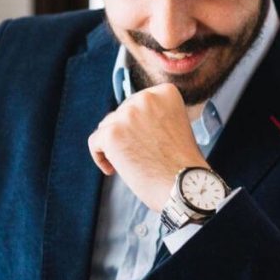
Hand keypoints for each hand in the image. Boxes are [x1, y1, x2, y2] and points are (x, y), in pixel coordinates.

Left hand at [88, 83, 208, 212]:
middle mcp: (146, 98)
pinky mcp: (111, 134)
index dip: (139, 123)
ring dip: (114, 144)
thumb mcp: (176, 125)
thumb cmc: (182, 164)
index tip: (147, 140)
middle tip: (138, 155)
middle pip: (121, 113)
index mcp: (165, 93)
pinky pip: (95, 142)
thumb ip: (155, 116)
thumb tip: (128, 120)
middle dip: (125, 133)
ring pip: (107, 127)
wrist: (184, 186)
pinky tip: (113, 169)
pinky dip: (100, 157)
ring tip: (130, 163)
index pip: (138, 102)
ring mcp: (127, 115)